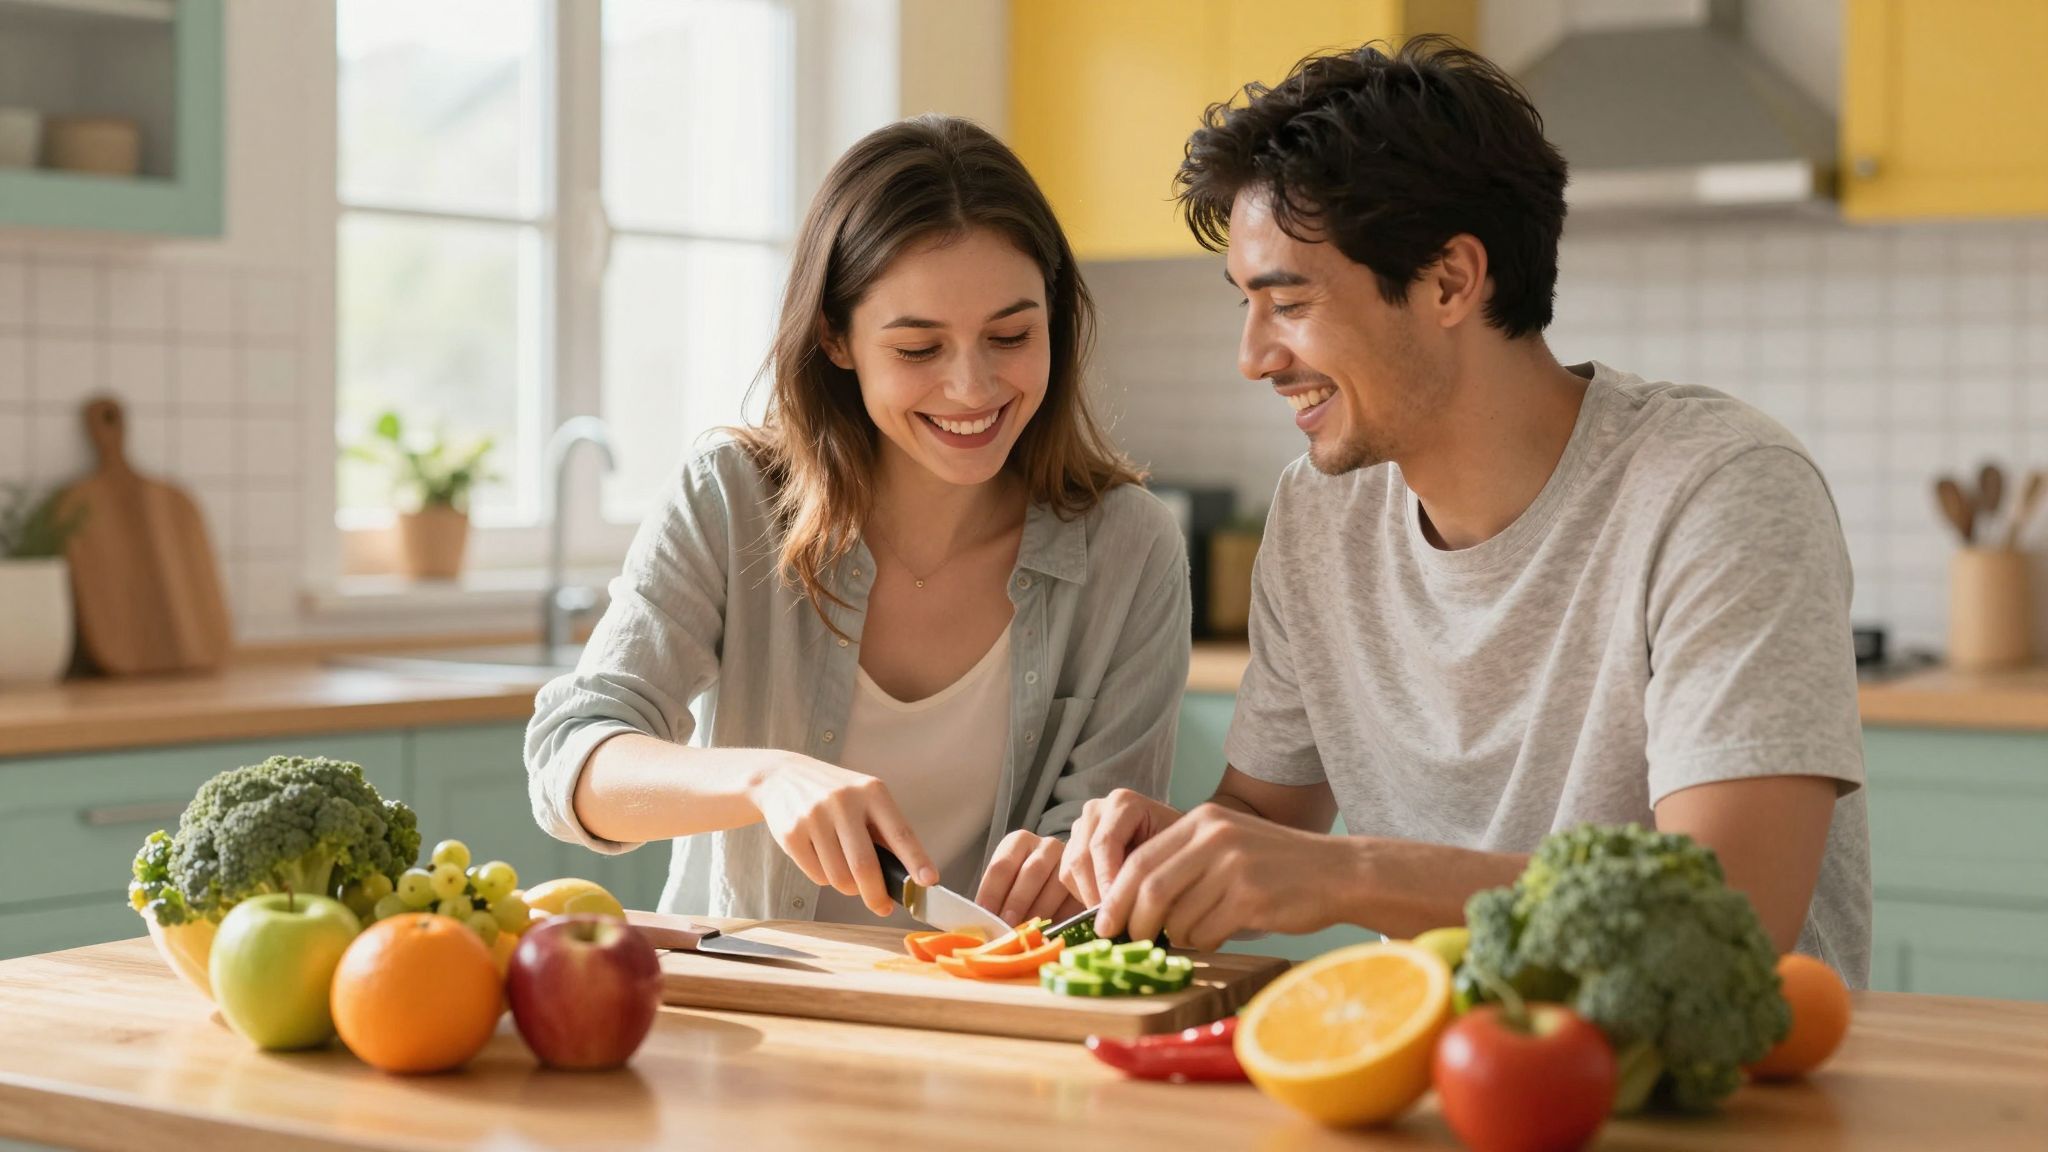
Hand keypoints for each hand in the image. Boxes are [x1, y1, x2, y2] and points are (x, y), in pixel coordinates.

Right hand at [747, 753, 938, 917]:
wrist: (783, 776)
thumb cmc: (836, 795)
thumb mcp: (865, 799)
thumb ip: (885, 833)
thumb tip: (909, 877)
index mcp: (872, 792)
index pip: (900, 833)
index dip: (916, 860)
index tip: (929, 882)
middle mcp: (844, 801)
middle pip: (865, 866)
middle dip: (876, 896)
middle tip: (882, 907)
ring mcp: (815, 816)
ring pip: (839, 878)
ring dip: (848, 887)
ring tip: (847, 874)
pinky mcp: (791, 833)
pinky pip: (816, 876)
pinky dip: (825, 879)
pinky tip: (822, 859)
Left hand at [977, 830, 1084, 926]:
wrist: (1052, 879)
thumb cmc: (1020, 883)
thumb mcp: (1004, 882)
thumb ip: (994, 897)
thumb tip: (986, 922)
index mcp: (1019, 841)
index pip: (1002, 865)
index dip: (992, 892)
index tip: (986, 914)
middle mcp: (1047, 846)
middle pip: (1032, 872)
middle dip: (1018, 902)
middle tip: (1008, 925)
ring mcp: (1070, 862)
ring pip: (1056, 885)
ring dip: (1040, 912)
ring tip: (1027, 932)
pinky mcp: (1087, 882)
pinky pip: (1074, 899)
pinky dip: (1061, 918)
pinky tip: (1049, 931)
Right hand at [1059, 788, 1184, 907]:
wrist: (1177, 844)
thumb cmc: (1179, 851)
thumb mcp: (1172, 857)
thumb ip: (1149, 874)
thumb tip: (1126, 910)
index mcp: (1123, 803)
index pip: (1104, 844)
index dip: (1107, 881)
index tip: (1117, 913)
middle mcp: (1096, 810)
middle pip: (1081, 858)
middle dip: (1096, 895)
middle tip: (1113, 925)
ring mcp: (1081, 827)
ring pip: (1070, 870)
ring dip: (1089, 898)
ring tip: (1114, 918)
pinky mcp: (1072, 845)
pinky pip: (1066, 876)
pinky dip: (1083, 896)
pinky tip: (1107, 906)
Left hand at [1095, 804, 1353, 951]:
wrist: (1338, 872)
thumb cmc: (1277, 866)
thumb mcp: (1228, 844)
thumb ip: (1183, 862)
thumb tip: (1131, 905)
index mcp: (1203, 820)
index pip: (1141, 860)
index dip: (1115, 896)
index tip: (1104, 923)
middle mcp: (1215, 837)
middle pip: (1150, 888)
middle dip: (1133, 922)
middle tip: (1130, 942)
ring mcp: (1234, 867)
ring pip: (1178, 917)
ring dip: (1178, 936)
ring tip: (1196, 932)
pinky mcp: (1251, 897)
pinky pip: (1206, 932)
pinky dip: (1204, 941)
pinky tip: (1220, 933)